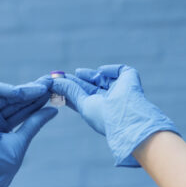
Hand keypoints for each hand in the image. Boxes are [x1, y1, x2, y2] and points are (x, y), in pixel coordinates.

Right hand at [0, 79, 57, 186]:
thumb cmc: (2, 165)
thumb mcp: (23, 140)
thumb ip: (34, 123)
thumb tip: (53, 110)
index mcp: (2, 127)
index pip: (22, 109)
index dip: (36, 100)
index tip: (52, 93)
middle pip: (14, 100)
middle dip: (32, 91)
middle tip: (49, 84)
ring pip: (4, 95)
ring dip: (23, 90)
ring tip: (41, 89)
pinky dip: (3, 88)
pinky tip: (20, 91)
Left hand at [52, 64, 179, 166]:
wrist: (125, 117)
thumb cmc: (103, 116)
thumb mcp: (83, 104)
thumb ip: (70, 92)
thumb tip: (55, 82)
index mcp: (101, 110)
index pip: (84, 97)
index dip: (71, 90)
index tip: (58, 85)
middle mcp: (111, 101)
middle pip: (92, 87)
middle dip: (78, 80)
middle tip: (64, 75)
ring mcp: (122, 89)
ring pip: (103, 78)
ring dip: (90, 75)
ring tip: (78, 73)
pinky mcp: (130, 79)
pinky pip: (120, 70)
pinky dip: (110, 70)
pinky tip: (100, 72)